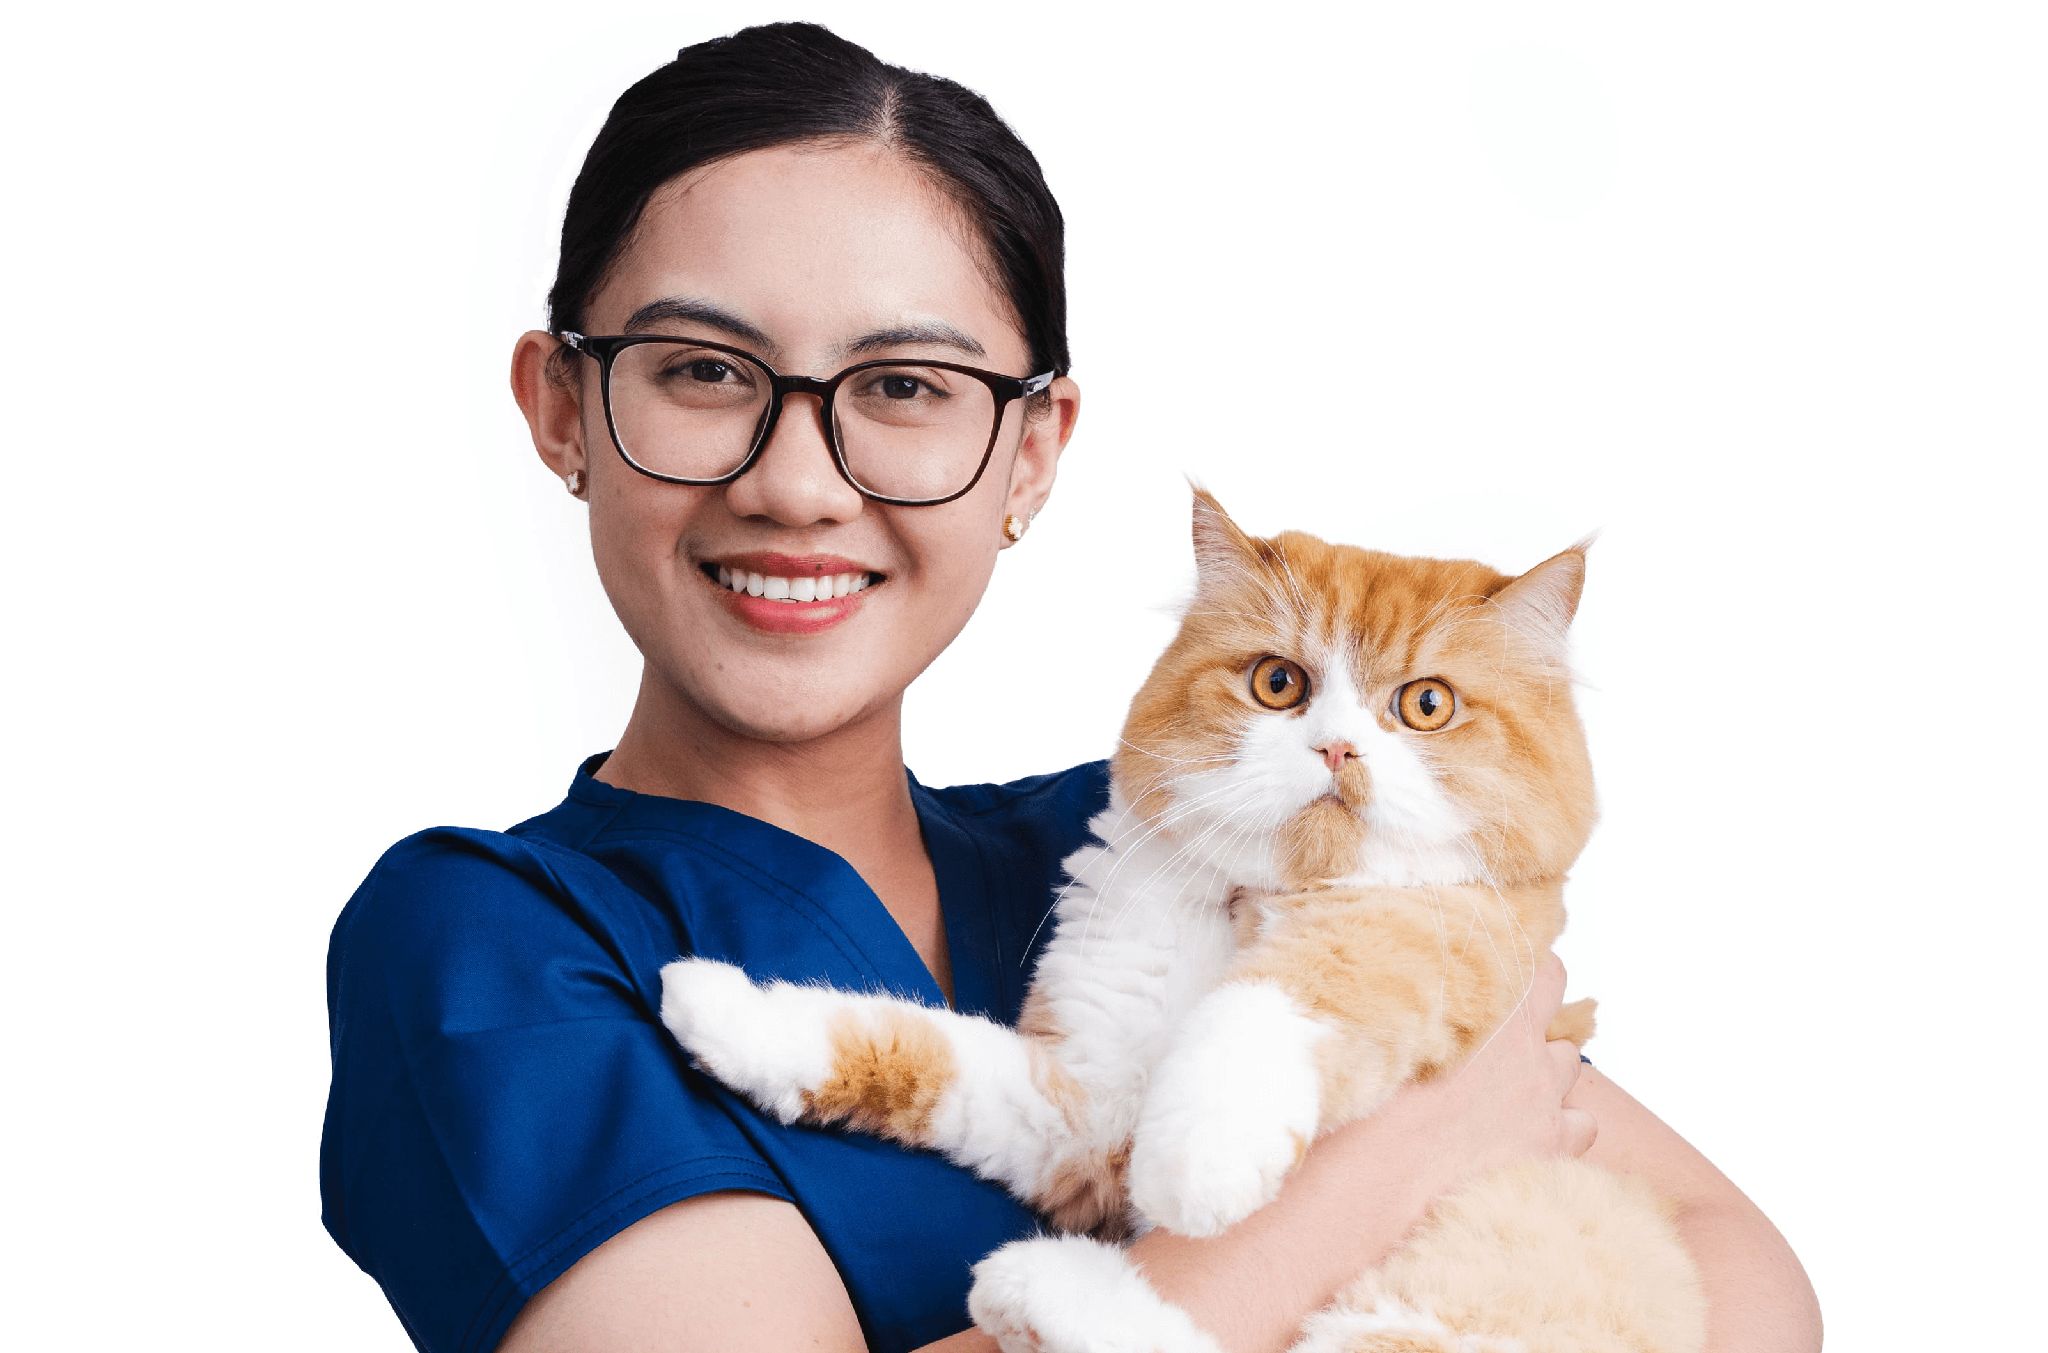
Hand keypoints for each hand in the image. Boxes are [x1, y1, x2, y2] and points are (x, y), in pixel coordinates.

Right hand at [1366, 950, 1594, 1195]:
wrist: (1389, 1167)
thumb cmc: (1378, 1092)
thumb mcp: (1391, 1021)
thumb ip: (1416, 997)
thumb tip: (1405, 973)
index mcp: (1495, 1007)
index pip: (1541, 967)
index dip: (1528, 965)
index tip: (1507, 970)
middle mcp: (1527, 1044)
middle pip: (1555, 1009)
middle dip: (1531, 1015)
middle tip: (1495, 1030)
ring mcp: (1544, 1094)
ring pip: (1568, 1063)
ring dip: (1544, 1067)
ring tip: (1505, 1085)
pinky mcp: (1552, 1142)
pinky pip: (1584, 1125)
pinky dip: (1565, 1126)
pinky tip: (1532, 1133)